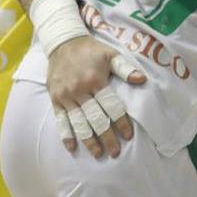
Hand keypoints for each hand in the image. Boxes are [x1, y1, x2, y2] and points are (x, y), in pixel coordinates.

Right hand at [46, 37, 146, 158]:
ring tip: (98, 154)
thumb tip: (142, 80)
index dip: (121, 122)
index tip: (128, 136)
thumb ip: (125, 68)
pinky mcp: (55, 99)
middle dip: (107, 137)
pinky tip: (72, 147)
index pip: (111, 106)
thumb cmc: (91, 50)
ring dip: (89, 140)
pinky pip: (60, 120)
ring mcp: (66, 96)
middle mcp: (80, 90)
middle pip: (96, 119)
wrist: (63, 42)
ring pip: (79, 123)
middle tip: (115, 152)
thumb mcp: (111, 54)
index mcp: (96, 80)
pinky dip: (66, 135)